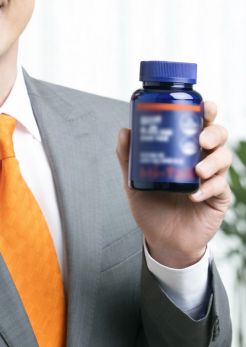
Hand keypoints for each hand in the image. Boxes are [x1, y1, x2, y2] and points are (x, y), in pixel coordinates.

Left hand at [116, 101, 231, 267]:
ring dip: (212, 161)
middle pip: (218, 135)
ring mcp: (212, 178)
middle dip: (214, 132)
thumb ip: (128, 158)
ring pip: (223, 158)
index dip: (207, 111)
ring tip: (197, 170)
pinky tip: (195, 195)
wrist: (161, 240)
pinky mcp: (218, 198)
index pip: (199, 123)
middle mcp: (201, 158)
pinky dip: (208, 188)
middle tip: (201, 139)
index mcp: (184, 148)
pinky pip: (220, 187)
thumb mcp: (134, 180)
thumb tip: (124, 131)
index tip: (204, 107)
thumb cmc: (151, 206)